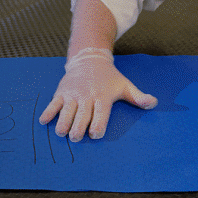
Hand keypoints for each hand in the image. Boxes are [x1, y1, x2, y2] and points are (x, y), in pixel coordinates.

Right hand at [39, 48, 156, 141]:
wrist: (90, 60)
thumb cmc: (109, 78)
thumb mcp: (125, 85)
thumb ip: (138, 97)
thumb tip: (154, 103)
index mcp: (103, 96)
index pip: (100, 112)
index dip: (97, 124)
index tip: (95, 134)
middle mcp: (87, 95)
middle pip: (82, 114)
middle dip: (78, 127)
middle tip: (76, 138)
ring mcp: (73, 94)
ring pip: (67, 110)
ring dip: (63, 122)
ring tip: (61, 133)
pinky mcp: (62, 92)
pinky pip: (54, 103)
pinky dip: (48, 112)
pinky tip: (44, 121)